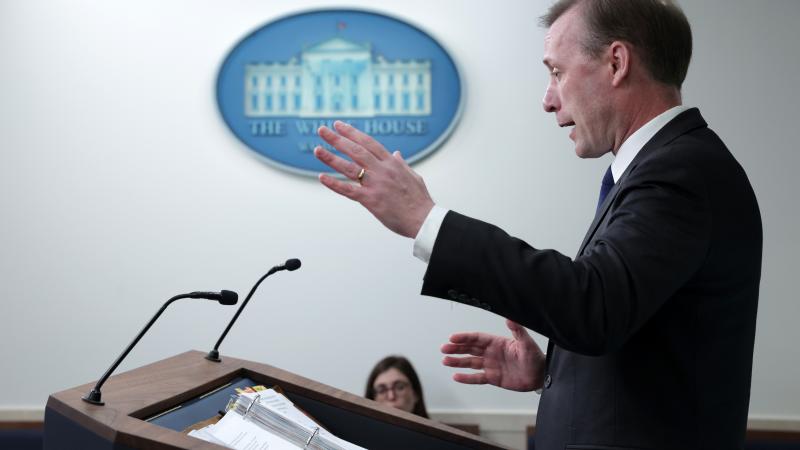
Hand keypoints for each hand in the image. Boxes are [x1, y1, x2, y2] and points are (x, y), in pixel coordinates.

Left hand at [314, 121, 433, 237]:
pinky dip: (334, 184)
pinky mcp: (371, 200)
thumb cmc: (420, 200)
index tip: (338, 125)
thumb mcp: (413, 176)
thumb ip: (402, 164)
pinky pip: (349, 190)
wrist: (423, 220)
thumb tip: (397, 154)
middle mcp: (382, 170)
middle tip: (322, 130)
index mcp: (392, 163)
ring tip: (317, 149)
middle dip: (337, 139)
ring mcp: (376, 184)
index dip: (352, 132)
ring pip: (349, 167)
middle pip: (356, 150)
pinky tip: (321, 178)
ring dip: (331, 158)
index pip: (368, 142)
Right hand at [441, 320, 545, 391]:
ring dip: (457, 361)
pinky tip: (456, 376)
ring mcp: (491, 365)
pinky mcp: (493, 378)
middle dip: (456, 348)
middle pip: (470, 349)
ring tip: (445, 361)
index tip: (452, 337)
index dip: (465, 337)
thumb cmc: (535, 358)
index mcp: (497, 342)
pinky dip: (466, 378)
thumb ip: (518, 331)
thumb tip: (510, 317)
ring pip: (470, 363)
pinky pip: (477, 378)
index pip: (477, 338)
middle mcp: (491, 353)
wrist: (540, 376)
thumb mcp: (527, 343)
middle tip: (444, 348)